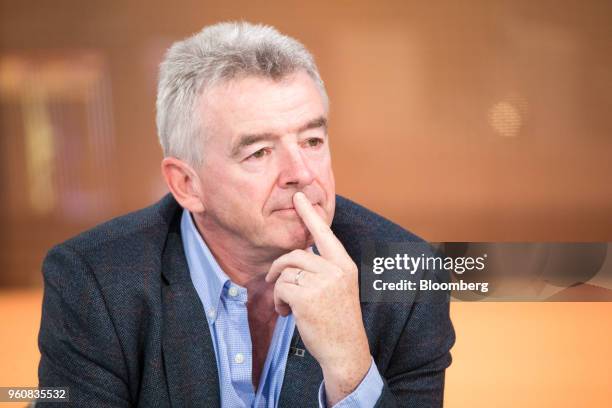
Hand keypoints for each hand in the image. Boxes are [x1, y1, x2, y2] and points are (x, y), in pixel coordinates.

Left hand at [265, 192, 370, 405]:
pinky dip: (278, 301)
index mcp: (345, 265)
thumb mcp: (339, 288)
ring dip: (279, 289)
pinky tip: (286, 313)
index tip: (298, 197)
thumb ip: (324, 270)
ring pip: (286, 272)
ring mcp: (321, 282)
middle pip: (296, 255)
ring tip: (285, 305)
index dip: (309, 215)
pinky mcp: (306, 297)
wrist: (346, 351)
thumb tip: (299, 257)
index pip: (325, 234)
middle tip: (272, 282)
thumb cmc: (339, 321)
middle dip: (279, 268)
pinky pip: (280, 288)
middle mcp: (335, 270)